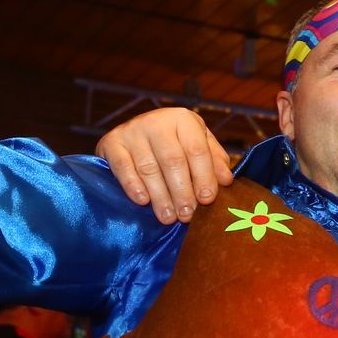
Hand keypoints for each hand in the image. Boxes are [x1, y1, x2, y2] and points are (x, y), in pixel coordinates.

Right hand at [95, 107, 234, 224]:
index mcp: (183, 120)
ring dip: (160, 196)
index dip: (203, 176)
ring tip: (168, 217)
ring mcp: (132, 131)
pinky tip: (143, 202)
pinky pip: (123, 167)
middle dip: (182, 191)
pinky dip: (133, 186)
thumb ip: (214, 160)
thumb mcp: (198, 144)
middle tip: (187, 216)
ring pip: (149, 167)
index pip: (197, 149)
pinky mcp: (111, 142)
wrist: (134, 133)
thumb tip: (226, 180)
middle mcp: (157, 121)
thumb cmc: (174, 143)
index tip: (207, 200)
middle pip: (173, 160)